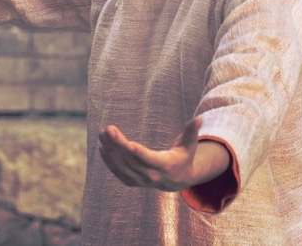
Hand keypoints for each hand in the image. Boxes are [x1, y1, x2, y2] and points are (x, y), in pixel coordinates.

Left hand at [98, 118, 224, 191]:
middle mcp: (152, 176)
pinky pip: (118, 172)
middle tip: (108, 129)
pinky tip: (102, 147)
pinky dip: (109, 161)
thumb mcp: (190, 145)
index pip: (150, 160)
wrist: (178, 179)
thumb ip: (191, 132)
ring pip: (122, 167)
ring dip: (110, 151)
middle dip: (118, 144)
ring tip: (102, 134)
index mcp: (166, 166)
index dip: (139, 153)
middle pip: (131, 161)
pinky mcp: (133, 181)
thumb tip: (199, 119)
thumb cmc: (184, 156)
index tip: (128, 143)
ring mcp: (141, 181)